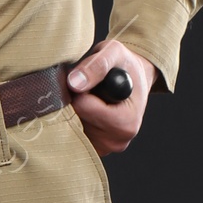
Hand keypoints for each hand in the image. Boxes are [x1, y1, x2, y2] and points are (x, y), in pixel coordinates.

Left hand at [65, 39, 156, 155]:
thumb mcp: (114, 53)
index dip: (80, 90)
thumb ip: (97, 65)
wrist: (132, 78)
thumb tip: (75, 83)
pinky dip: (71, 121)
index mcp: (127, 121)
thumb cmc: (124, 65)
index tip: (89, 82)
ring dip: (72, 111)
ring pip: (69, 128)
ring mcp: (105, 148)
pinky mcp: (94, 149)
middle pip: (74, 120)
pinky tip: (85, 110)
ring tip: (89, 99)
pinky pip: (70, 136)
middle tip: (88, 90)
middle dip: (74, 102)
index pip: (83, 107)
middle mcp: (118, 141)